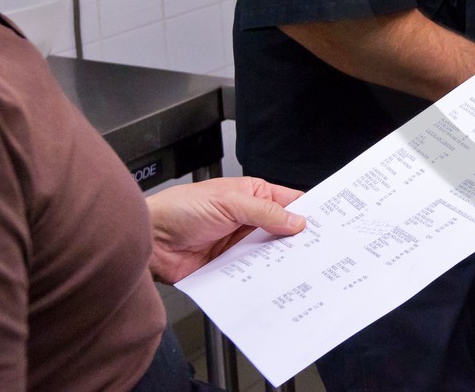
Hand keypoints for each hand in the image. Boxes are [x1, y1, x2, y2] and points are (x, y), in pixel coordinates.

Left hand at [146, 177, 304, 282]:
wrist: (149, 241)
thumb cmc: (179, 209)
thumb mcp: (228, 202)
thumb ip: (264, 212)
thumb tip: (296, 220)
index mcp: (253, 195)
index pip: (289, 202)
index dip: (307, 212)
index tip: (325, 224)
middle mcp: (249, 219)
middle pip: (283, 231)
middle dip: (297, 240)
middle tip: (316, 250)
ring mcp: (240, 244)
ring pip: (270, 254)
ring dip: (280, 260)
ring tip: (297, 266)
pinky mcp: (230, 267)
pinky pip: (253, 273)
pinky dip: (262, 277)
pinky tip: (271, 279)